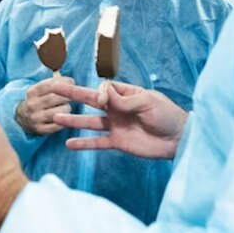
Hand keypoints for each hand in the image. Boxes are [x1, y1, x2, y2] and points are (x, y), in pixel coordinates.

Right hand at [14, 76, 73, 134]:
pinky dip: (64, 121)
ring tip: (66, 107)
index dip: (63, 82)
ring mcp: (35, 118)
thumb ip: (54, 82)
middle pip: (54, 98)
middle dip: (66, 96)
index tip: (71, 82)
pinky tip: (65, 117)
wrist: (22, 118)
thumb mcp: (40, 90)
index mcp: (32, 92)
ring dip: (66, 109)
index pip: (49, 85)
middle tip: (72, 96)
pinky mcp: (40, 129)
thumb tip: (71, 81)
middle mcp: (32, 105)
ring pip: (57, 112)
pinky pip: (57, 125)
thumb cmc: (38, 100)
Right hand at [51, 80, 187, 158]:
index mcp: (125, 94)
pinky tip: (69, 144)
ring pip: (89, 122)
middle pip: (90, 101)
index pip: (103, 89)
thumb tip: (103, 93)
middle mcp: (117, 108)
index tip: (101, 101)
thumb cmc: (167, 115)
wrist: (179, 140)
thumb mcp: (147, 101)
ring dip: (73, 120)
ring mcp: (116, 126)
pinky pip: (96, 142)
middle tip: (54, 88)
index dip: (98, 93)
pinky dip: (83, 144)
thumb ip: (123, 100)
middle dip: (72, 95)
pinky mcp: (117, 142)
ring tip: (55, 118)